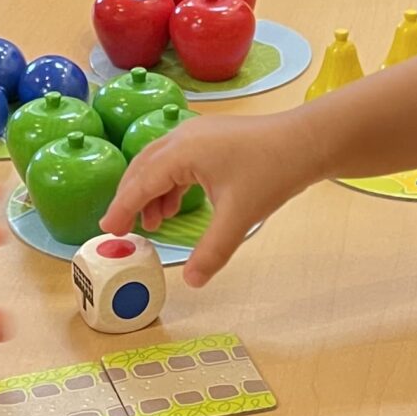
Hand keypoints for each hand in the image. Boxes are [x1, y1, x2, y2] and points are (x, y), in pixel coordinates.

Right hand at [100, 110, 315, 285]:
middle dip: (130, 198)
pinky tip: (176, 205)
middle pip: (143, 167)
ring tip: (154, 223)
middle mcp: (183, 137)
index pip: (140, 182)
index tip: (108, 230)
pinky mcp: (211, 137)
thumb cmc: (273, 171)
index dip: (122, 208)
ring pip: (159, 162)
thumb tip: (191, 282)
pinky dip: (169, 183)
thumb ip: (212, 251)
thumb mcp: (239, 217)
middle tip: (121, 228)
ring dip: (151, 191)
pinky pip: (177, 159)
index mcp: (182, 152)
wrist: (308, 140)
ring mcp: (198, 133)